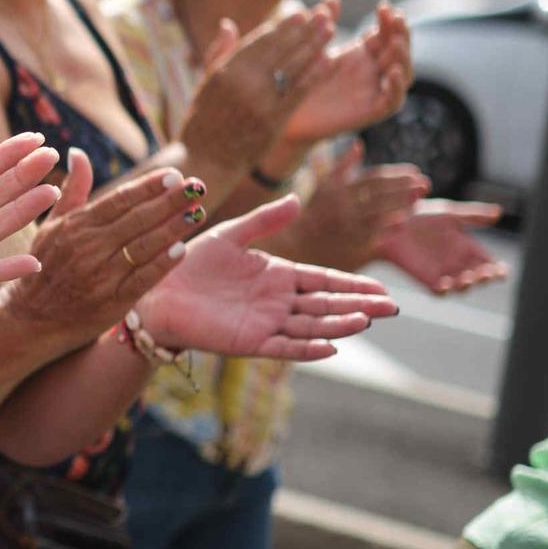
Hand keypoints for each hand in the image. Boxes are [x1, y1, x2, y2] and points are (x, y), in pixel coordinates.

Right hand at [0, 147, 212, 345]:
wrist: (32, 318)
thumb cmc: (45, 266)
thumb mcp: (51, 226)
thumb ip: (72, 190)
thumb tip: (78, 153)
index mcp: (76, 226)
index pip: (118, 200)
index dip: (148, 186)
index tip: (174, 174)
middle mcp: (87, 248)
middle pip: (136, 219)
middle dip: (169, 201)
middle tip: (197, 186)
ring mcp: (99, 275)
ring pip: (143, 246)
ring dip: (173, 228)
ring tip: (197, 212)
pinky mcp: (110, 302)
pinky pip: (142, 279)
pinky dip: (162, 264)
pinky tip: (182, 249)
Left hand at [136, 195, 399, 358]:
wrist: (155, 292)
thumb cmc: (189, 263)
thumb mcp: (230, 236)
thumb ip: (263, 220)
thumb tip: (297, 199)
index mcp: (277, 276)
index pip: (323, 281)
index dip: (352, 285)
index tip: (383, 288)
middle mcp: (277, 302)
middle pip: (326, 305)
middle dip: (358, 305)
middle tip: (392, 307)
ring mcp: (265, 323)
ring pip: (311, 327)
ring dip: (338, 325)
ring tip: (366, 321)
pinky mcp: (248, 342)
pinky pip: (283, 347)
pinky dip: (306, 349)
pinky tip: (331, 346)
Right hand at [177, 0, 336, 179]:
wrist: (206, 163)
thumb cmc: (202, 123)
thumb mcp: (204, 85)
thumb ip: (218, 53)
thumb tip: (229, 24)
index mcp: (224, 72)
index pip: (259, 41)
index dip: (282, 26)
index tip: (299, 14)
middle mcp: (242, 83)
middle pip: (280, 49)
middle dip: (304, 29)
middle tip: (324, 14)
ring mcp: (260, 102)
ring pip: (293, 66)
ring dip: (315, 45)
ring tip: (330, 30)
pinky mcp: (274, 120)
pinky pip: (300, 91)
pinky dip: (316, 74)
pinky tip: (329, 60)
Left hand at [279, 2, 411, 145]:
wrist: (285, 113)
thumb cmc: (299, 79)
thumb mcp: (313, 47)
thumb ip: (324, 22)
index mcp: (362, 54)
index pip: (385, 34)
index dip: (388, 21)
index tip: (384, 6)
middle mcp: (373, 71)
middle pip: (399, 51)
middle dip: (400, 33)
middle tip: (397, 19)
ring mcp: (374, 91)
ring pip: (402, 74)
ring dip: (403, 57)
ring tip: (395, 43)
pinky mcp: (371, 112)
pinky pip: (392, 101)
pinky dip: (396, 87)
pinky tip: (391, 72)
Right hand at [282, 144, 427, 270]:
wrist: (297, 244)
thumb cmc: (314, 211)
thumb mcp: (323, 186)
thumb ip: (342, 166)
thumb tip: (359, 144)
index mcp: (338, 189)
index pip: (374, 178)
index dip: (396, 174)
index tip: (416, 171)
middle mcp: (343, 206)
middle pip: (381, 194)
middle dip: (405, 187)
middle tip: (425, 183)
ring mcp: (348, 226)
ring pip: (381, 213)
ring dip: (403, 205)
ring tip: (420, 197)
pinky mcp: (350, 244)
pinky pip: (376, 234)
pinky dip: (390, 227)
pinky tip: (403, 221)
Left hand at [375, 200, 507, 293]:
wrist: (391, 222)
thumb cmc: (420, 215)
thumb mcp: (449, 213)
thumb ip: (473, 215)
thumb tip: (499, 213)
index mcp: (467, 247)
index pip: (488, 262)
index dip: (498, 269)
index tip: (502, 269)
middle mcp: (457, 262)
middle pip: (479, 277)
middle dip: (486, 278)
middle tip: (486, 273)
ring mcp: (442, 271)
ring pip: (462, 286)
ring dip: (468, 285)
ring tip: (468, 277)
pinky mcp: (425, 278)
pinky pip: (438, 291)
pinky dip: (445, 290)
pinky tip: (446, 284)